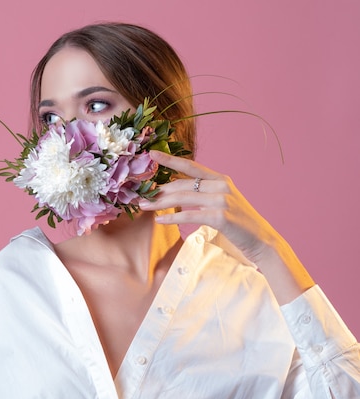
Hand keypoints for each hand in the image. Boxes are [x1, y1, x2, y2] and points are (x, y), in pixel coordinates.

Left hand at [139, 150, 277, 264]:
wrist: (261, 241)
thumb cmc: (237, 224)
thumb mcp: (220, 203)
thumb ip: (202, 195)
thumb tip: (174, 194)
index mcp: (220, 179)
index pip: (191, 166)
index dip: (171, 159)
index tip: (152, 153)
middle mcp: (221, 186)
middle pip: (182, 185)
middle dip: (159, 191)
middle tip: (139, 196)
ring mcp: (221, 200)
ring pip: (183, 198)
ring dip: (160, 203)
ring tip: (144, 206)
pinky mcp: (220, 216)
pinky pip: (189, 215)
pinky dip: (172, 218)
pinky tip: (159, 220)